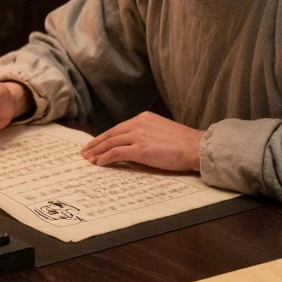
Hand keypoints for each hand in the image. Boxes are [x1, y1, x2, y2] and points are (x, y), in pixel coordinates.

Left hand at [80, 112, 203, 171]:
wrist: (196, 146)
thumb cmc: (185, 143)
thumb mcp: (163, 131)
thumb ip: (149, 133)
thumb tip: (138, 144)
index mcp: (144, 118)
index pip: (118, 128)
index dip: (105, 137)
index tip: (95, 143)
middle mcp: (139, 124)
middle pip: (110, 133)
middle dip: (95, 143)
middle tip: (84, 151)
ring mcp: (138, 136)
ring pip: (110, 142)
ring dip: (96, 151)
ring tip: (87, 158)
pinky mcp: (140, 149)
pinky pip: (116, 153)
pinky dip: (104, 158)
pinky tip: (98, 163)